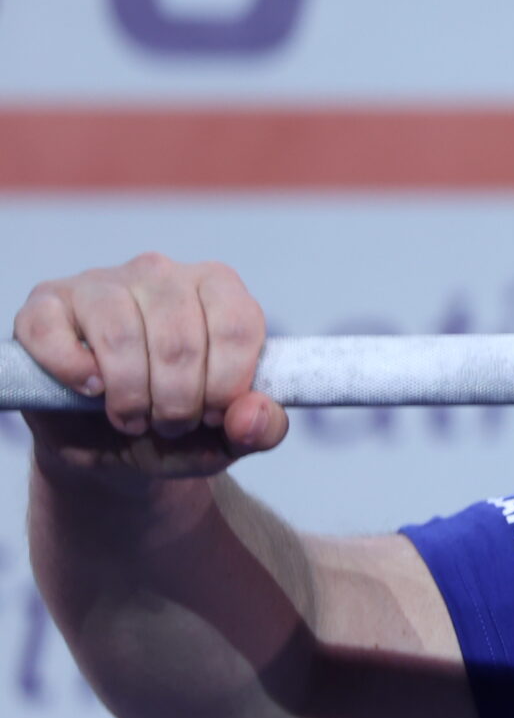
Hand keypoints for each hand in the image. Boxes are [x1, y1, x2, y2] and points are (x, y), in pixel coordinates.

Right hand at [12, 253, 286, 483]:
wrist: (108, 443)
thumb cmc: (175, 424)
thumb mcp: (228, 437)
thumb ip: (262, 428)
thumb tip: (253, 415)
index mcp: (218, 288)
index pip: (237, 325)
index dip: (227, 385)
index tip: (212, 416)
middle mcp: (161, 274)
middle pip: (179, 339)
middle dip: (178, 402)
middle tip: (169, 425)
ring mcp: (100, 283)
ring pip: (120, 334)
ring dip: (130, 395)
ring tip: (133, 418)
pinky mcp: (46, 304)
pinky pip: (53, 331)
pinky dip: (72, 370)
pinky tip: (89, 390)